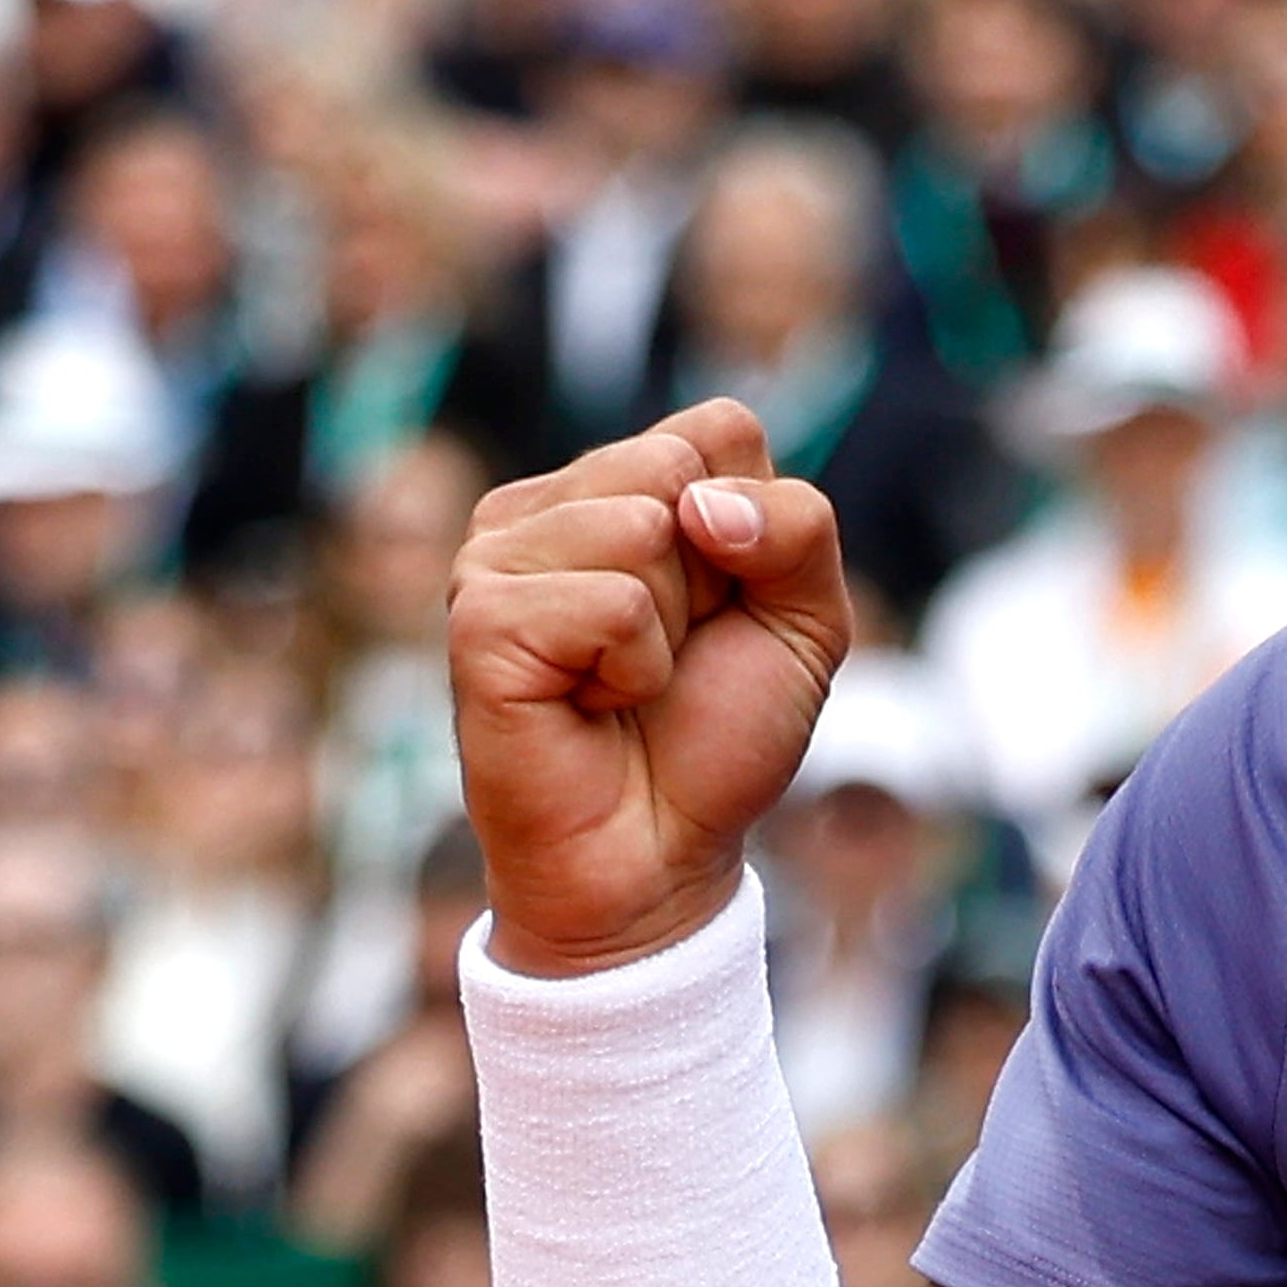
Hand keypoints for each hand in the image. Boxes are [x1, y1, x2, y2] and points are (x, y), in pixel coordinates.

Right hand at [448, 402, 849, 978]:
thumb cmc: (716, 736)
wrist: (655, 858)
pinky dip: (632, 670)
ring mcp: (499, 555)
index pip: (721, 428)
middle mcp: (547, 505)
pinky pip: (611, 603)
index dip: (756, 530)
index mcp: (617, 485)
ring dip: (669, 631)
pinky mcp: (479, 617)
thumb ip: (798, 528)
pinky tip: (588, 705)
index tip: (720, 609)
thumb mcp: (806, 622)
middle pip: (679, 467)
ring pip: (643, 527)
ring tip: (622, 683)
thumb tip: (702, 505)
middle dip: (713, 578)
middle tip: (667, 654)